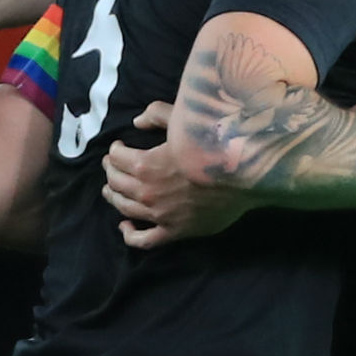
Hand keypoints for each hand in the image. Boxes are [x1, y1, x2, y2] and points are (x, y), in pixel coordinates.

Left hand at [101, 100, 244, 249]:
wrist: (244, 172)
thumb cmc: (215, 142)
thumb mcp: (183, 118)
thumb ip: (156, 115)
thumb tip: (137, 122)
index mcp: (145, 165)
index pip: (117, 158)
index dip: (115, 150)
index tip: (119, 147)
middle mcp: (146, 192)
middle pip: (116, 183)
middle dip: (111, 171)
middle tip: (112, 166)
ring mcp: (159, 215)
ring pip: (124, 208)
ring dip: (114, 197)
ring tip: (112, 190)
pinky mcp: (174, 231)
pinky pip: (144, 241)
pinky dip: (130, 235)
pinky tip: (125, 227)